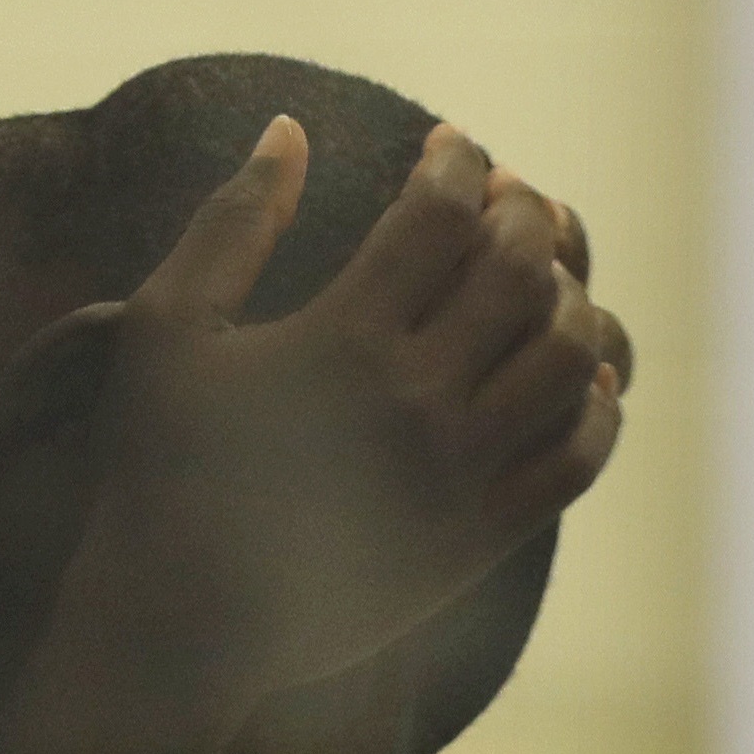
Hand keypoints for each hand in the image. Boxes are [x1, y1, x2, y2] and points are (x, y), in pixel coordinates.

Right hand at [73, 115, 627, 705]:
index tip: (452, 147)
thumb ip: (231, 222)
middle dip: (529, 213)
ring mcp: (457, 476)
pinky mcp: (479, 541)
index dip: (459, 161)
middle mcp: (413, 402)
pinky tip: (573, 377)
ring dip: (570, 299)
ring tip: (542, 282)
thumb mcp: (168, 330)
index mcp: (339, 339)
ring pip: (568, 358)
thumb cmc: (159, 468)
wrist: (177, 625)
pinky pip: (576, 460)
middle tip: (510, 198)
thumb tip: (288, 127)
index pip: (440, 215)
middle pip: (520, 272)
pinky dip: (594, 407)